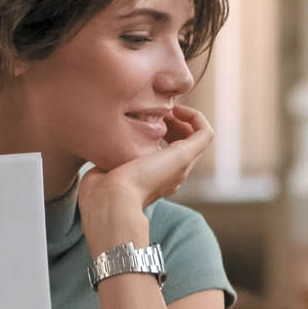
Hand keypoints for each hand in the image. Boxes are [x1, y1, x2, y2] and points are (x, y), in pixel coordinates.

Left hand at [78, 105, 212, 253]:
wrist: (112, 198)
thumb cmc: (102, 188)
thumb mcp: (106, 168)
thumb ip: (111, 157)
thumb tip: (105, 146)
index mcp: (154, 181)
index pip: (166, 154)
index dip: (160, 133)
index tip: (143, 120)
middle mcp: (171, 175)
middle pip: (183, 145)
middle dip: (172, 124)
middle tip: (156, 113)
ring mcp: (181, 167)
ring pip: (195, 139)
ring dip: (183, 119)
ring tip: (167, 109)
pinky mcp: (186, 157)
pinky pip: (205, 133)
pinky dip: (195, 117)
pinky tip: (176, 109)